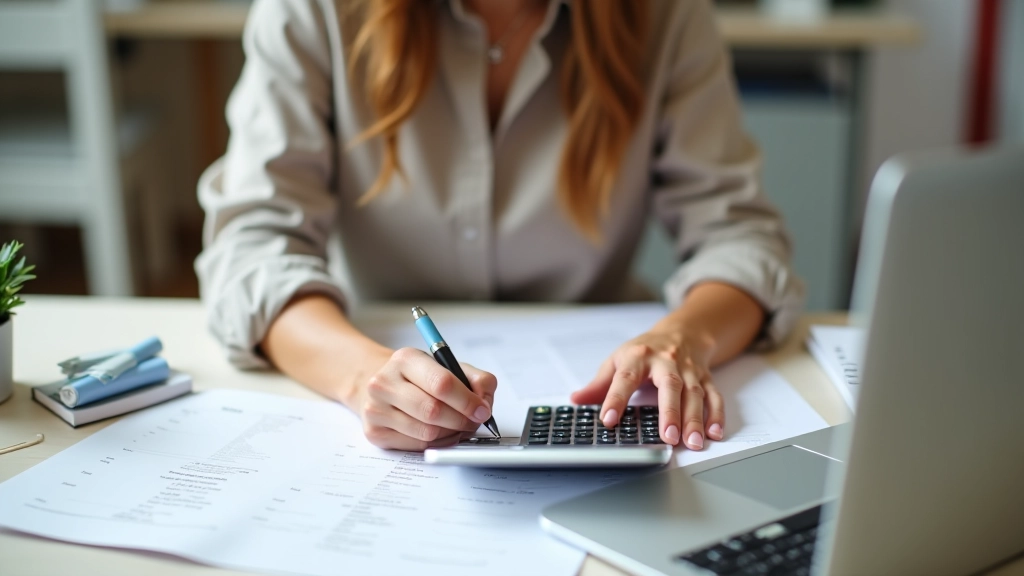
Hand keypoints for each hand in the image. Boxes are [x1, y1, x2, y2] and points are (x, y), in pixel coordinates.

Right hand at [355, 347, 497, 450]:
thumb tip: (484, 403)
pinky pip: (416, 446)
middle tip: (473, 422)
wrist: (383, 385)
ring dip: (450, 433)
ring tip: (457, 425)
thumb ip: (476, 379)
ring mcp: (375, 409)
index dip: (467, 401)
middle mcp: (384, 382)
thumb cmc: (421, 377)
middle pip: (433, 411)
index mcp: (405, 359)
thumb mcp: (449, 366)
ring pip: (426, 433)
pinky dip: (436, 443)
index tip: (482, 410)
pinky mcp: (375, 432)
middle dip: (461, 420)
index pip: (441, 383)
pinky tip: (440, 432)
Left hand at [570, 328, 723, 449]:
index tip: (608, 419)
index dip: (615, 398)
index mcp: (638, 356)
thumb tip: (576, 400)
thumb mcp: (618, 360)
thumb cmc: (645, 350)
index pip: (625, 377)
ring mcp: (688, 370)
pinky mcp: (705, 377)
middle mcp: (666, 362)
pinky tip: (714, 433)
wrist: (681, 331)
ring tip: (692, 442)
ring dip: (695, 419)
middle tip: (668, 438)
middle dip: (670, 412)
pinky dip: (716, 414)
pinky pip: (713, 395)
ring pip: (694, 394)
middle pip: (670, 386)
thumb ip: (600, 384)